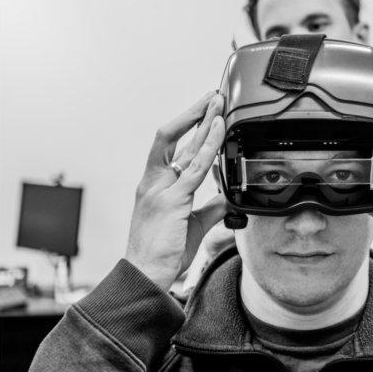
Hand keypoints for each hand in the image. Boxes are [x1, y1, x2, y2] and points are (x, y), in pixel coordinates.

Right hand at [125, 92, 226, 290]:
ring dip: (204, 121)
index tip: (202, 112)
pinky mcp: (172, 200)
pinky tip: (218, 130)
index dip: (186, 126)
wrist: (146, 274)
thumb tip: (227, 197)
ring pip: (184, 147)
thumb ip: (209, 208)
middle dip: (195, 114)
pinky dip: (208, 146)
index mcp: (155, 185)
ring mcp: (161, 189)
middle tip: (213, 96)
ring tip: (218, 103)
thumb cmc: (162, 252)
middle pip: (174, 137)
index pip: (169, 145)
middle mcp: (154, 182)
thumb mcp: (192, 224)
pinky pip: (194, 168)